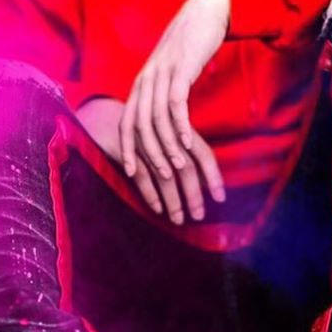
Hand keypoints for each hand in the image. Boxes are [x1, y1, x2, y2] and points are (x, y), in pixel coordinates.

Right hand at [75, 96, 225, 223]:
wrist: (110, 112)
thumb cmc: (150, 127)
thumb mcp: (171, 132)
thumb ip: (190, 149)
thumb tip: (209, 179)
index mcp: (182, 127)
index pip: (204, 154)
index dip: (214, 177)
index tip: (220, 199)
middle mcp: (167, 133)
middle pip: (186, 167)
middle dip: (193, 194)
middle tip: (199, 215)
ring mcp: (146, 141)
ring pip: (164, 175)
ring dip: (173, 199)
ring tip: (179, 219)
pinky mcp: (127, 149)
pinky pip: (141, 175)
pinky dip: (150, 193)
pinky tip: (158, 209)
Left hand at [119, 0, 229, 183]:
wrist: (205, 12)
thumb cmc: (191, 45)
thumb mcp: (171, 70)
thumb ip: (163, 91)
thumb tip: (163, 117)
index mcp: (142, 82)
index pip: (127, 120)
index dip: (126, 147)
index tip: (131, 171)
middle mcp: (146, 78)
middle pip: (139, 123)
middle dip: (148, 153)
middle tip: (161, 178)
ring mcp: (162, 72)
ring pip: (157, 117)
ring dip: (166, 145)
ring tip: (177, 167)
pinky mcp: (181, 68)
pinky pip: (176, 103)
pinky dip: (181, 125)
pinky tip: (189, 143)